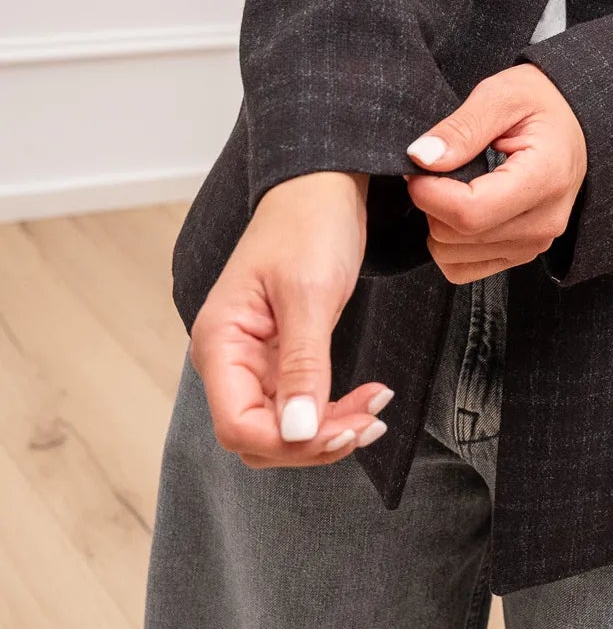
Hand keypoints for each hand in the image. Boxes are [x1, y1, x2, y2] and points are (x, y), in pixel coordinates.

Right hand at [188, 171, 392, 466]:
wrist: (322, 185)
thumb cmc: (310, 224)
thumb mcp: (309, 293)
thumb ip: (301, 365)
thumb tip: (297, 433)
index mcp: (220, 342)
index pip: (237, 425)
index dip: (289, 443)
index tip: (342, 430)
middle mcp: (228, 358)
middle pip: (258, 436)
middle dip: (314, 443)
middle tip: (371, 421)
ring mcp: (253, 360)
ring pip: (281, 428)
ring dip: (327, 432)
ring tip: (376, 413)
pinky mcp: (281, 356)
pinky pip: (300, 404)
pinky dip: (333, 411)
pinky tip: (369, 400)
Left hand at [405, 64, 587, 282]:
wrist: (574, 125)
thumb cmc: (541, 105)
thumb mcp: (502, 95)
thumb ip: (461, 127)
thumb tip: (421, 158)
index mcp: (545, 178)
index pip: (469, 212)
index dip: (428, 193)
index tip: (418, 166)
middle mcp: (544, 221)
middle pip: (456, 236)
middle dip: (430, 202)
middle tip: (437, 168)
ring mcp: (534, 243)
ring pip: (453, 256)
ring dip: (438, 223)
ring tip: (454, 186)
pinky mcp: (522, 254)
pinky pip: (463, 269)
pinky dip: (448, 244)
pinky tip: (459, 211)